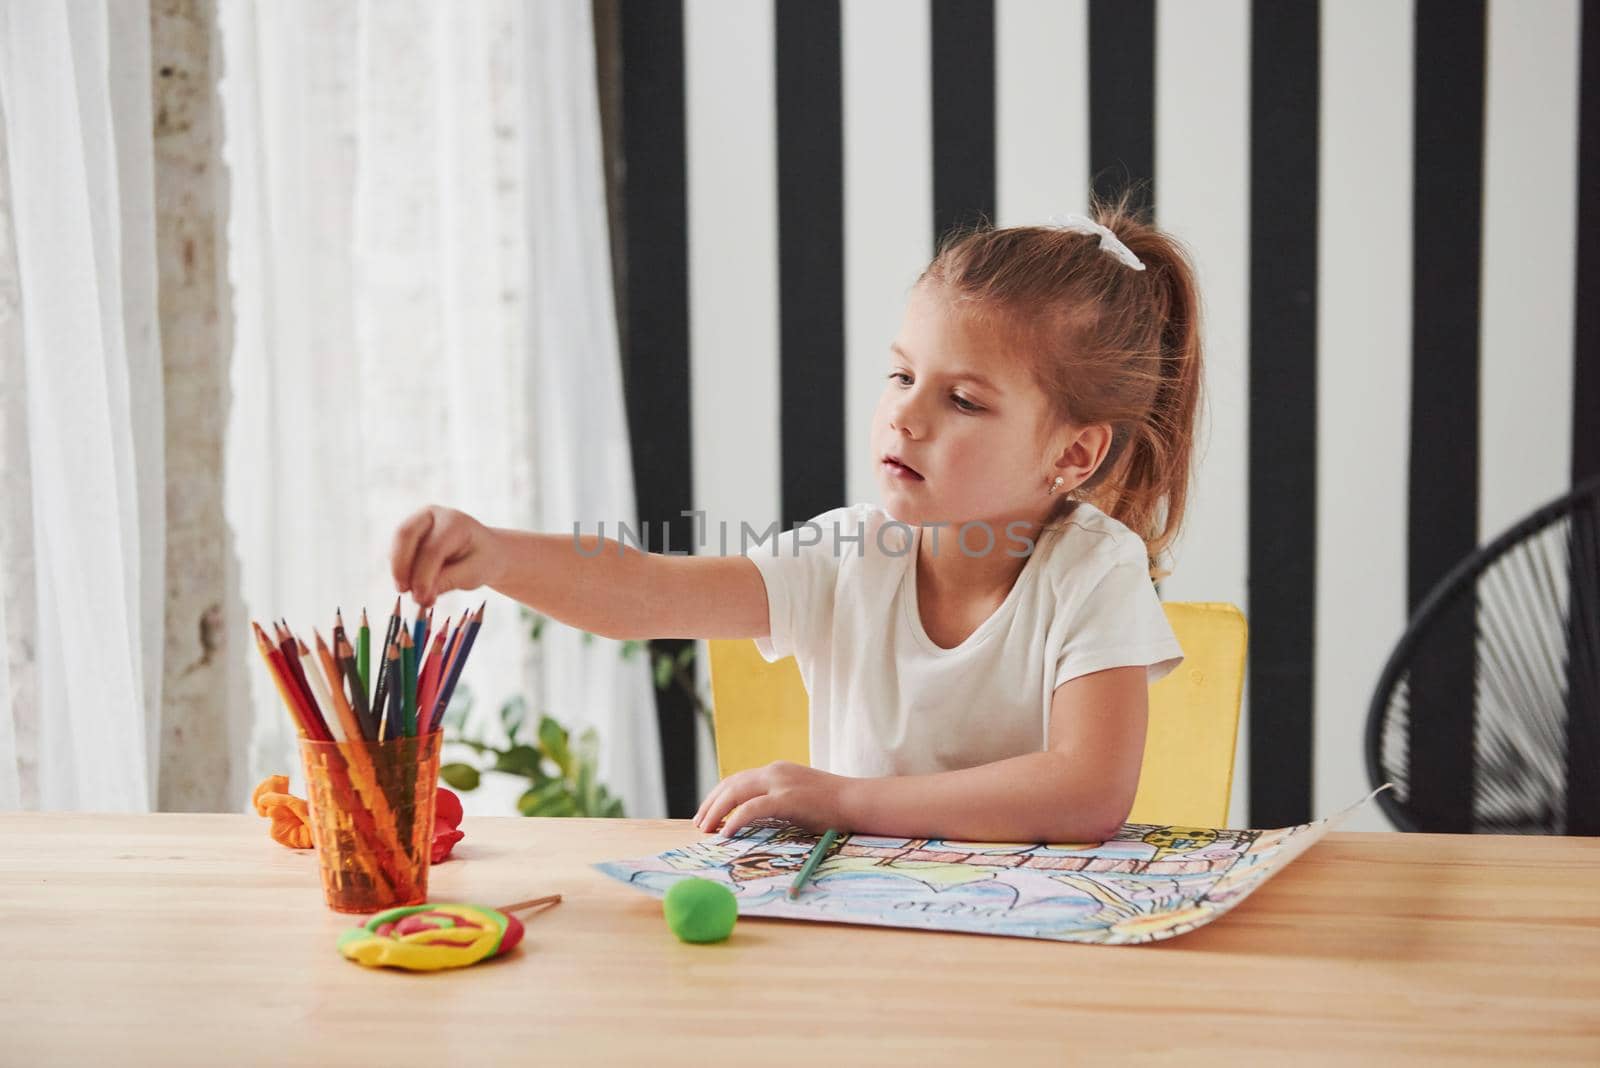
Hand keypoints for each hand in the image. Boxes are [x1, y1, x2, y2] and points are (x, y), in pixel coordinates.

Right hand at [390, 505, 503, 607]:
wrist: (486, 550)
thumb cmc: (481, 560)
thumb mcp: (472, 574)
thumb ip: (446, 582)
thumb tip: (420, 596)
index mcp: (455, 522)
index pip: (432, 549)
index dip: (423, 576)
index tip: (421, 599)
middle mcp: (432, 515)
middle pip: (405, 534)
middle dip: (400, 566)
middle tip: (404, 591)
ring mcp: (417, 522)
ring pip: (396, 544)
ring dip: (399, 571)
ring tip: (414, 593)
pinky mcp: (408, 535)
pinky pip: (395, 552)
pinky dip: (400, 570)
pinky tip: (414, 584)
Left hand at [693, 761, 848, 837]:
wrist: (856, 802)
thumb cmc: (832, 806)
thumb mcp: (799, 797)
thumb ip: (777, 801)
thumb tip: (755, 819)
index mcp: (776, 770)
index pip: (738, 779)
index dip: (719, 796)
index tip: (708, 812)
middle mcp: (774, 772)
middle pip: (731, 784)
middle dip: (711, 804)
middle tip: (700, 824)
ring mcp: (780, 783)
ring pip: (736, 793)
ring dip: (716, 812)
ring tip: (706, 829)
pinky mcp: (786, 799)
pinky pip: (751, 809)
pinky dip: (735, 820)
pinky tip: (726, 833)